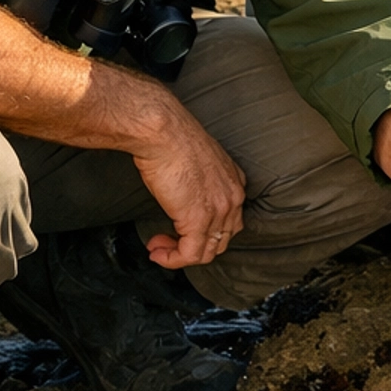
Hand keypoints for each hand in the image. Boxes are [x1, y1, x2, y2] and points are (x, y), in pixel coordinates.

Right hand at [130, 97, 245, 270]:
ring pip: (206, 251)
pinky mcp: (198, 221)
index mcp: (234, 181)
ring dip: (179, 255)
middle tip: (167, 242)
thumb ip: (197, 180)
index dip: (205, 231)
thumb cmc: (171, 137)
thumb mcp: (194, 159)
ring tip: (158, 249)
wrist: (163, 131)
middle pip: (221, 239)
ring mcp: (218, 211)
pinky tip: (157, 252)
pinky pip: (189, 255)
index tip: (180, 229)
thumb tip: (179, 193)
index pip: (229, 220)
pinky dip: (172, 259)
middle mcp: (233, 198)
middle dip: (193, 246)